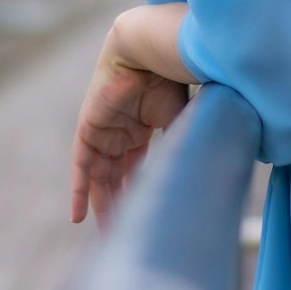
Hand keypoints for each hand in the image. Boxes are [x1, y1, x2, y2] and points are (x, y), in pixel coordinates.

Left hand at [69, 36, 190, 233]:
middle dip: (120, 206)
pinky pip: (81, 165)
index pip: (138, 168)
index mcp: (142, 128)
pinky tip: (78, 216)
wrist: (148, 50)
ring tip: (106, 236)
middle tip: (123, 239)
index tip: (146, 219)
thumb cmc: (170, 76)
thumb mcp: (184, 117)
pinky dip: (79, 189)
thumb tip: (211, 168)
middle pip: (116, 177)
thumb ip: (190, 141)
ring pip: (99, 177)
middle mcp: (120, 132)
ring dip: (102, 206)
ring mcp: (103, 131)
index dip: (140, 193)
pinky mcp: (88, 130)